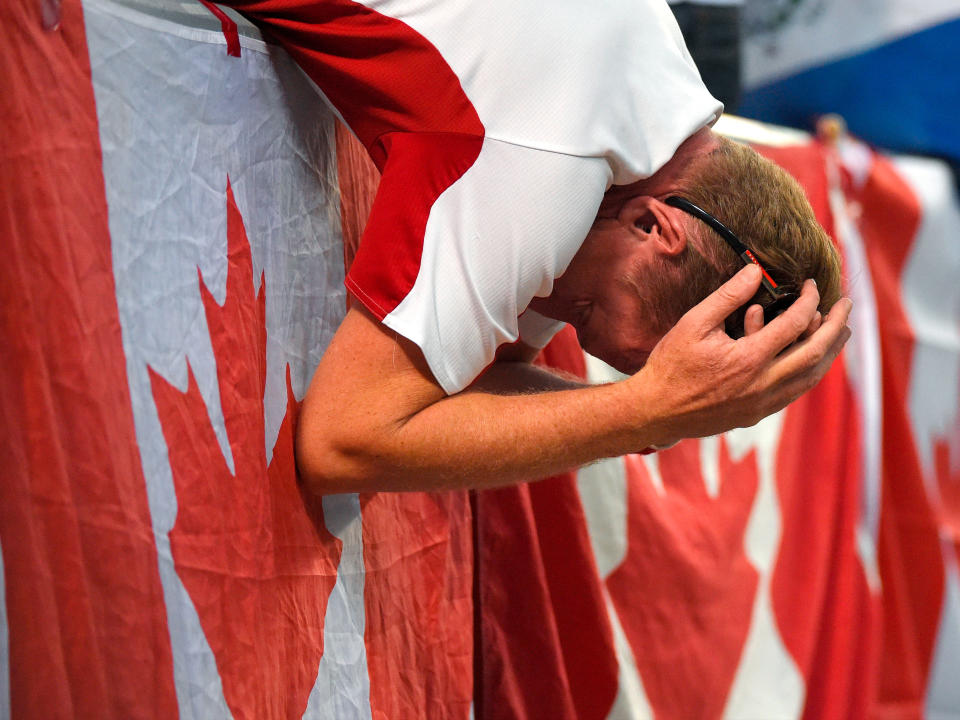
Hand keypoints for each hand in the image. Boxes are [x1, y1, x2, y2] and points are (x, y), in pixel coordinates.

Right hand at [630, 265, 851, 446]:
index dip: (809, 299)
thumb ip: (728, 297)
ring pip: (811, 378)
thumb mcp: (694, 323)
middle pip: (816, 354)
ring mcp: (763, 403)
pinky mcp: (757, 415)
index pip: (795, 323)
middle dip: (836, 327)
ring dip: (829, 353)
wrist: (655, 410)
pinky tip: (810, 359)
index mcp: (749, 359)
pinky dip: (810, 372)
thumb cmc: (671, 364)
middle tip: (846, 306)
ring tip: (839, 332)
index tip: (811, 284)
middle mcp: (763, 384)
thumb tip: (756, 272)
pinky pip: (795, 391)